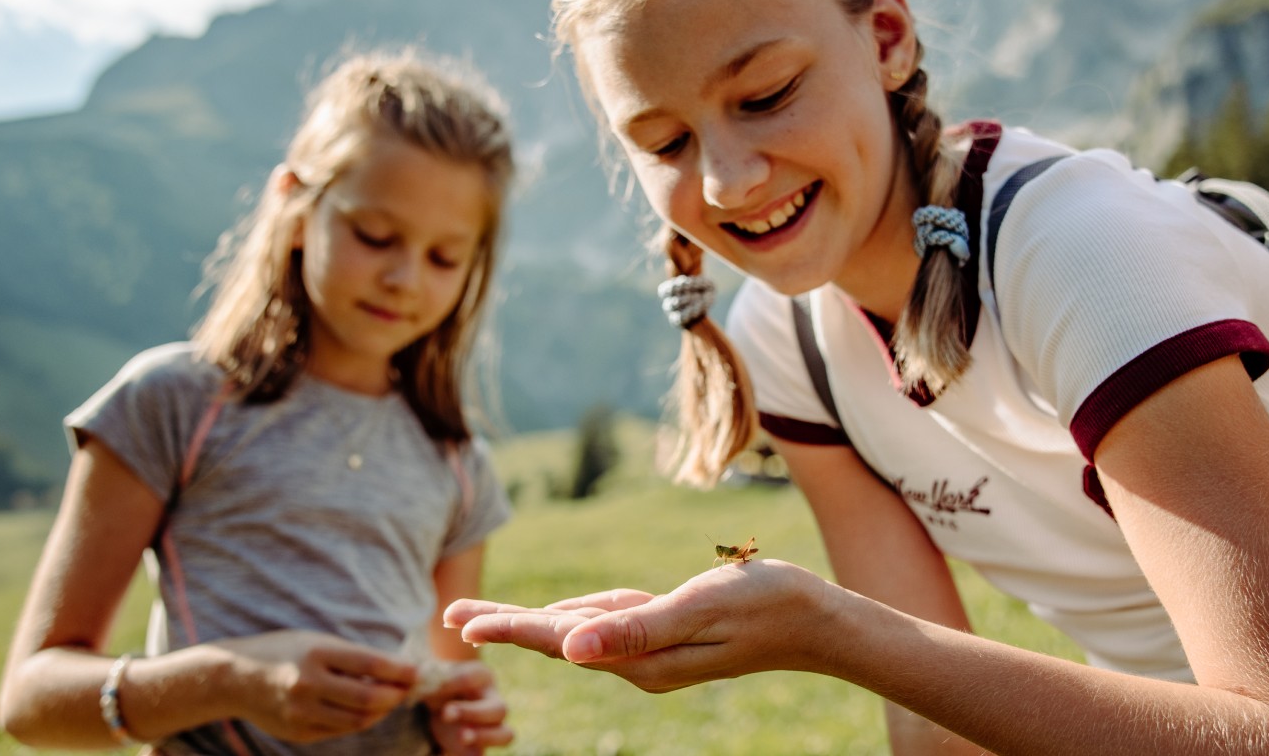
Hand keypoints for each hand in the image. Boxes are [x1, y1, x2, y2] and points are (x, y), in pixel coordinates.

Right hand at [217, 630, 416, 742]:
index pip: (371, 664)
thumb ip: (353, 656)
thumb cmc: (285, 651)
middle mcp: (308, 683)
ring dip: (382, 711)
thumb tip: (397, 669)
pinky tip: (367, 710)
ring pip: (358, 720)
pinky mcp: (298, 732)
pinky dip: (360, 721)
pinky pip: (340, 730)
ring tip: (391, 699)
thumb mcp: (317, 641)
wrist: (235, 678)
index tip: (418, 671)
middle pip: (369, 698)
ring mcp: (301, 712)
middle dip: (396, 695)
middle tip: (409, 689)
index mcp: (316, 652)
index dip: (401, 670)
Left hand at [419, 663, 511, 752]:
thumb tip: (418, 678)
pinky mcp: (481, 744)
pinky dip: (471, 754)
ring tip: (462, 738)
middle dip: (473, 713)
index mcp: (482, 677)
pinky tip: (449, 752)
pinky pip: (483, 753)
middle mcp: (493, 699)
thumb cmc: (437, 684)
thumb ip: (426, 676)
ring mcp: (491, 725)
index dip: (454, 682)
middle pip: (499, 709)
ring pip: (505, 735)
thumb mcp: (431, 676)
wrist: (439, 702)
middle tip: (446, 713)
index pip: (474, 677)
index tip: (433, 687)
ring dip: (485, 737)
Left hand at [444, 559, 839, 692]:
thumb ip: (635, 630)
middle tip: (452, 620)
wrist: (816, 619)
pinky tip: (559, 617)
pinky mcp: (669, 637)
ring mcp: (655, 654)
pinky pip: (610, 627)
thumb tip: (573, 650)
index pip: (561, 641)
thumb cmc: (764, 604)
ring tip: (487, 621)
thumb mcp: (697, 609)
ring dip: (533, 625)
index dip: (509, 628)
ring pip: (581, 635)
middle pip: (560, 642)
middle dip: (505, 629)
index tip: (461, 625)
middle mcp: (642, 664)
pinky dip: (576, 619)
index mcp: (642, 660)